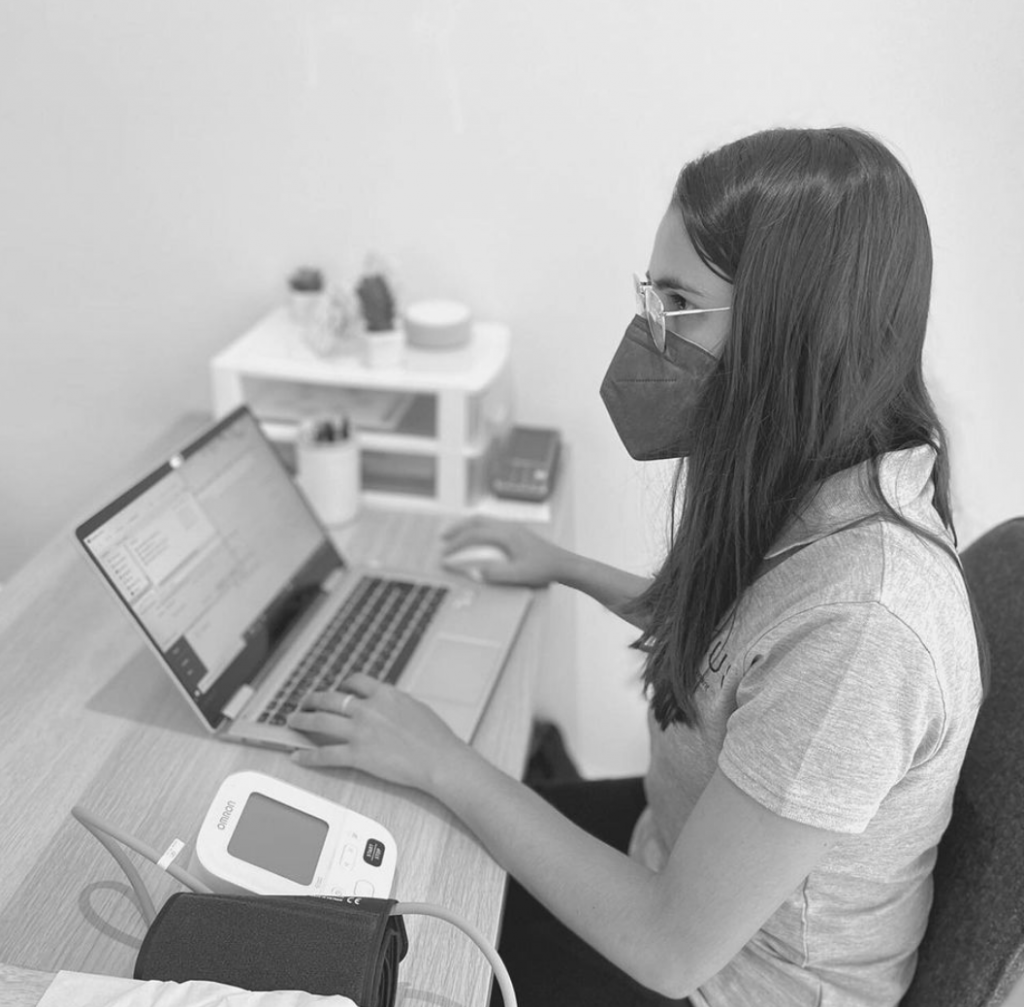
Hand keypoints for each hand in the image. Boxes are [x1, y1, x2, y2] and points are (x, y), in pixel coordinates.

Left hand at [287, 674, 468, 793]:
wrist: (439, 759)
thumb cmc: (435, 737)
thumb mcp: (415, 707)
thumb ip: (394, 703)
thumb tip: (384, 703)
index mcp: (384, 694)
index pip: (354, 681)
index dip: (342, 685)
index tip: (337, 690)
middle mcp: (368, 709)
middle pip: (330, 698)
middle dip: (312, 699)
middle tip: (303, 702)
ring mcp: (360, 732)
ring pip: (320, 721)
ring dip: (302, 720)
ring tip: (292, 721)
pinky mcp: (357, 756)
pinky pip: (325, 755)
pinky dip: (307, 756)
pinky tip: (297, 756)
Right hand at [441, 517, 566, 587]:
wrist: (564, 565)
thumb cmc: (543, 570)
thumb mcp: (519, 575)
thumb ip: (496, 574)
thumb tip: (475, 572)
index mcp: (506, 534)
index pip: (473, 535)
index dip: (456, 545)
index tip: (444, 555)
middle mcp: (508, 527)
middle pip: (476, 520)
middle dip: (457, 528)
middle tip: (443, 538)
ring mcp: (513, 527)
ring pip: (484, 520)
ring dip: (467, 526)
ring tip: (456, 536)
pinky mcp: (517, 532)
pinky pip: (492, 524)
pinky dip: (478, 528)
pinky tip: (477, 539)